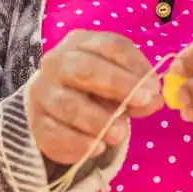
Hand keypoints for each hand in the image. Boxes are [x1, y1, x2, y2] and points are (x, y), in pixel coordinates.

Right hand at [26, 31, 161, 164]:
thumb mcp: (120, 85)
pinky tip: (98, 148)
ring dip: (97, 120)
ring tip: (121, 134)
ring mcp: (43, 93)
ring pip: (68, 104)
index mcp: (81, 43)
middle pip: (85, 69)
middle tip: (142, 102)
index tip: (153, 87)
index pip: (110, 46)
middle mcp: (57, 62)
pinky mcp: (36, 123)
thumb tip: (155, 99)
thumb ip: (138, 91)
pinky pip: (54, 134)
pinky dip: (78, 143)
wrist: (55, 109)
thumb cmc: (95, 88)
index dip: (134, 66)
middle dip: (117, 85)